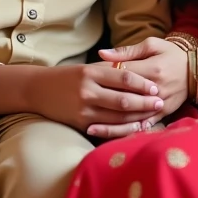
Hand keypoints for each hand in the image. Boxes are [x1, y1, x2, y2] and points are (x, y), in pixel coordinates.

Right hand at [27, 63, 163, 134]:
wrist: (38, 90)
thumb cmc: (67, 77)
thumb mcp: (87, 67)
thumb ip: (109, 71)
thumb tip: (137, 75)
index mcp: (92, 72)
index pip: (124, 78)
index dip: (143, 84)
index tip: (156, 87)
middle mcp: (88, 90)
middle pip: (124, 99)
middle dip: (145, 103)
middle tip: (160, 103)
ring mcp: (84, 109)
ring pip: (118, 117)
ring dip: (138, 118)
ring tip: (152, 116)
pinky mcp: (81, 123)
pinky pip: (107, 128)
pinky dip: (123, 129)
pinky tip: (135, 128)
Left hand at [87, 38, 188, 138]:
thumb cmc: (172, 55)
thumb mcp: (153, 45)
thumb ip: (127, 51)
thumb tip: (102, 54)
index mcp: (151, 69)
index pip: (121, 75)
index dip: (103, 78)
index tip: (86, 80)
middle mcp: (155, 89)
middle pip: (124, 99)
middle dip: (102, 104)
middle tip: (80, 107)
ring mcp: (159, 104)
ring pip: (131, 118)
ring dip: (111, 125)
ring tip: (90, 128)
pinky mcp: (162, 114)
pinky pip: (142, 126)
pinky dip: (126, 132)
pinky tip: (112, 136)